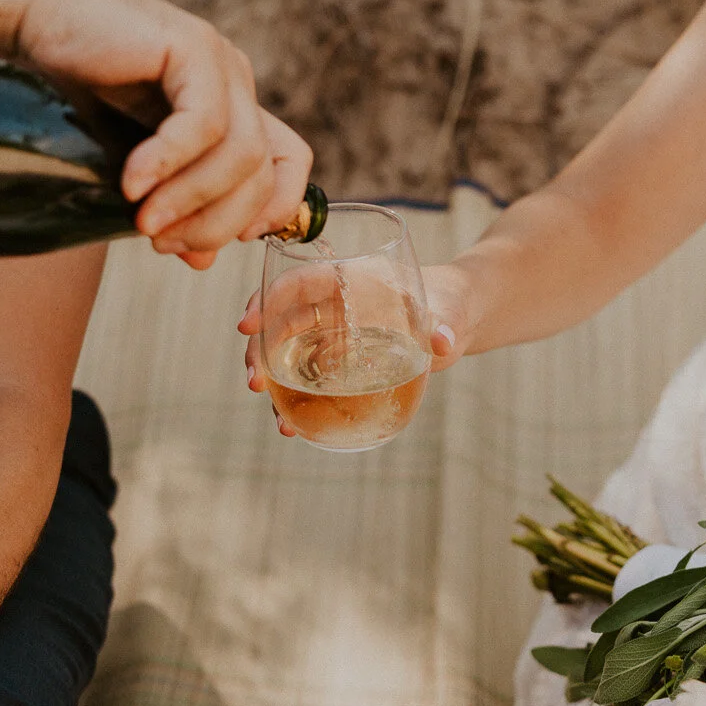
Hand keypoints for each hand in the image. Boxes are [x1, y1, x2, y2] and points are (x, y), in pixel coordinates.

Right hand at [0, 0, 310, 268]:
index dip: (272, 210)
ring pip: (240, 154)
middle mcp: (235, 84)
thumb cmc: (77, 85)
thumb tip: (201, 261)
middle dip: (215, 222)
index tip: (214, 242)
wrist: (37, 15)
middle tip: (162, 242)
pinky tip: (132, 183)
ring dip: (191, 200)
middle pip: (262, 173)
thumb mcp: (133, 159)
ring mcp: (220, 62)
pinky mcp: (192, 46)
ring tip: (142, 222)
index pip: (290, 164)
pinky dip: (168, 163)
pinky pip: (202, 123)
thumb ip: (171, 204)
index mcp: (233, 108)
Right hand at [237, 262, 470, 437]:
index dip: (268, 299)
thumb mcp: (450, 311)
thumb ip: (446, 324)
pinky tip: (293, 426)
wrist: (456, 318)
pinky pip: (307, 377)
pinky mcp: (339, 361)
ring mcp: (332, 334)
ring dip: (273, 381)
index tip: (249, 325)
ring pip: (287, 352)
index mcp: (349, 278)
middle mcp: (332, 304)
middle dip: (259, 349)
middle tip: (256, 383)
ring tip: (277, 418)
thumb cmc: (450, 301)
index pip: (297, 282)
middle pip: (280, 320)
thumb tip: (443, 342)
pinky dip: (296, 400)